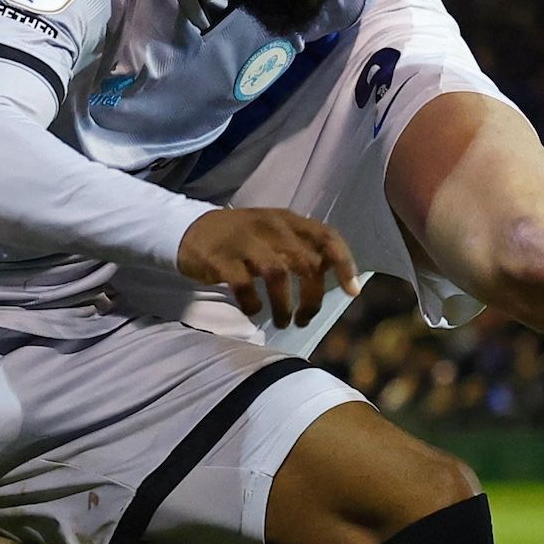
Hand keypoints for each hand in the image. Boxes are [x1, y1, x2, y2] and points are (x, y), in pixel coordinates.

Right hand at [175, 208, 361, 327]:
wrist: (192, 229)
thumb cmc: (243, 238)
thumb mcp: (276, 234)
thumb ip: (303, 247)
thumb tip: (335, 271)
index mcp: (289, 220)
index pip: (327, 237)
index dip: (344, 264)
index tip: (352, 292)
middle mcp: (271, 226)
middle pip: (306, 263)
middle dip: (312, 299)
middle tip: (304, 319)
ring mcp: (245, 240)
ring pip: (277, 275)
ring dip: (284, 306)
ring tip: (283, 323)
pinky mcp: (221, 257)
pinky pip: (243, 285)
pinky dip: (253, 304)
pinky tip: (253, 312)